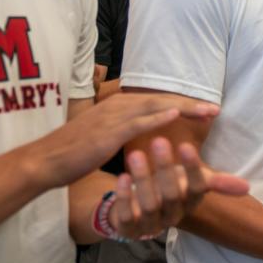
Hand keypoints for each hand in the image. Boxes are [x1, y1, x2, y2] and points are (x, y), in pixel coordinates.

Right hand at [32, 93, 220, 190]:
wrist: (46, 161)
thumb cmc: (76, 151)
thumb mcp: (106, 134)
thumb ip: (126, 127)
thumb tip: (145, 126)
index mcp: (120, 106)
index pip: (158, 102)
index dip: (184, 105)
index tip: (207, 110)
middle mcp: (119, 106)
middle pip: (162, 101)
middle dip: (191, 105)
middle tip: (216, 109)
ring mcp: (113, 117)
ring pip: (155, 108)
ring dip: (183, 108)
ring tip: (206, 111)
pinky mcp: (107, 132)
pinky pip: (137, 123)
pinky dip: (157, 118)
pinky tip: (175, 116)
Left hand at [110, 138, 248, 238]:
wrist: (137, 210)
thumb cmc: (169, 187)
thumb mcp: (193, 182)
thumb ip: (217, 182)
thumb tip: (247, 187)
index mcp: (190, 203)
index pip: (197, 187)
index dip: (192, 168)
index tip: (186, 145)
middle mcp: (173, 216)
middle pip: (171, 194)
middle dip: (165, 168)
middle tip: (158, 141)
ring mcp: (150, 224)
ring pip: (148, 204)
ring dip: (142, 179)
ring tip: (135, 153)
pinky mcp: (128, 229)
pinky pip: (126, 216)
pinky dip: (123, 196)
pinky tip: (120, 177)